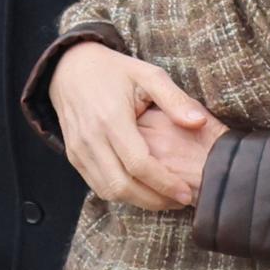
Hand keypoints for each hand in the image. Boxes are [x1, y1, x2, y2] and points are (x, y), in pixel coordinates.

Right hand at [50, 41, 210, 213]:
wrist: (69, 68)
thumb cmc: (115, 71)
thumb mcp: (148, 75)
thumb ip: (175, 99)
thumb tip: (200, 122)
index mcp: (112, 118)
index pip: (139, 164)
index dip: (164, 183)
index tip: (186, 193)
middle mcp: (91, 138)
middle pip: (122, 185)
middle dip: (154, 199)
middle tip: (179, 200)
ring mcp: (79, 150)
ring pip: (109, 190)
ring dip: (138, 201)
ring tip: (164, 198)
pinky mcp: (74, 156)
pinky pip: (97, 185)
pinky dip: (120, 193)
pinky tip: (142, 189)